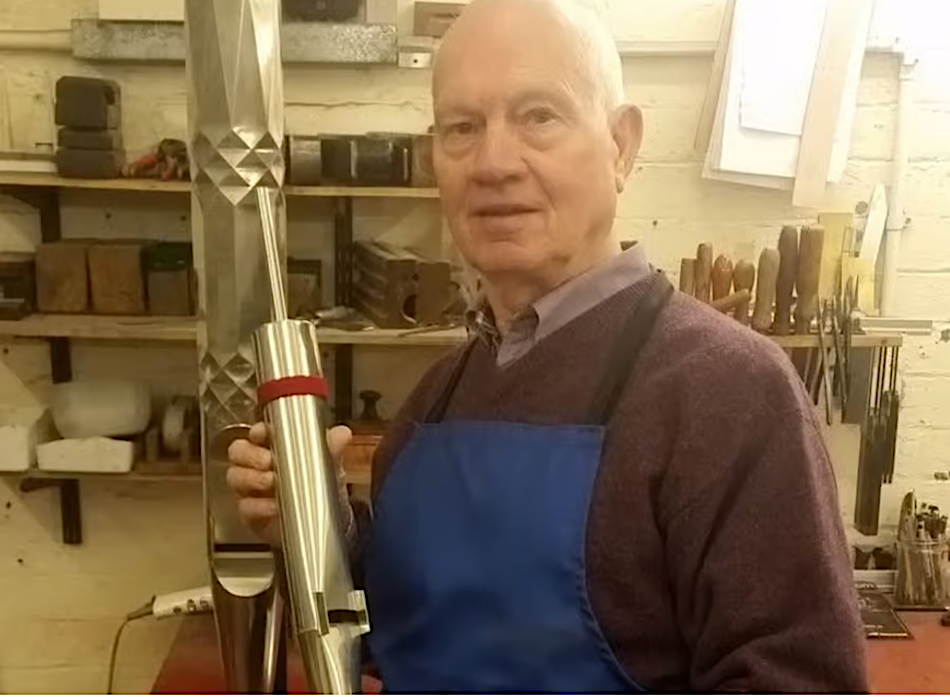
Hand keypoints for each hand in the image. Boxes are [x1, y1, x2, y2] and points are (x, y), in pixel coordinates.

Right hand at [227, 421, 352, 546]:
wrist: (317, 520)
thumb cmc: (315, 484)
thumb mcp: (326, 464)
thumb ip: (332, 448)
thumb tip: (342, 434)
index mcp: (271, 446)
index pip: (256, 432)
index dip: (256, 431)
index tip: (263, 433)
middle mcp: (255, 464)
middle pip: (237, 451)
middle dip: (250, 454)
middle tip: (269, 461)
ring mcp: (249, 488)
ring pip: (235, 477)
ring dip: (251, 478)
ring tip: (272, 482)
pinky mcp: (250, 512)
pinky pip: (245, 507)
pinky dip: (259, 506)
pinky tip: (274, 507)